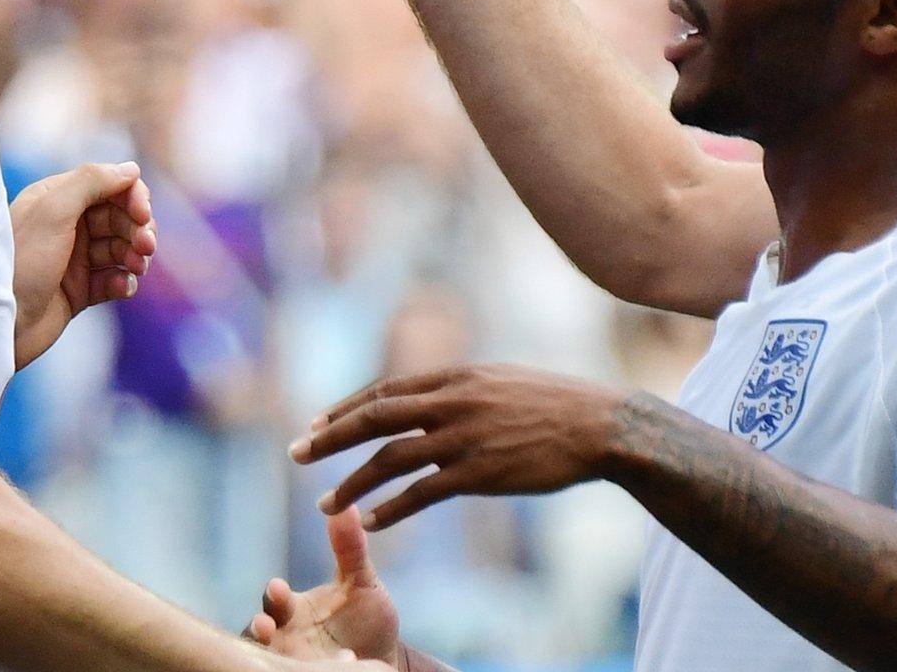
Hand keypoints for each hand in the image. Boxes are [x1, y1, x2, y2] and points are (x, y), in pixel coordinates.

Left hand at [9, 161, 153, 367]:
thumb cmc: (19, 263)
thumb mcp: (52, 212)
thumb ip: (91, 182)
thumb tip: (132, 169)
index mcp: (57, 199)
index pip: (108, 186)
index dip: (132, 197)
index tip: (143, 214)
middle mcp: (67, 225)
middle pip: (120, 217)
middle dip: (139, 229)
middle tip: (146, 246)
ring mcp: (74, 259)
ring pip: (122, 248)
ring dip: (136, 255)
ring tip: (138, 267)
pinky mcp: (80, 290)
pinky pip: (114, 280)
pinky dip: (124, 282)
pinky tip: (122, 287)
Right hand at [247, 508, 400, 665]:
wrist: (386, 658)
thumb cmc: (366, 618)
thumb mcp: (361, 582)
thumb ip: (350, 548)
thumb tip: (344, 505)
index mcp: (294, 609)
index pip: (274, 600)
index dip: (273, 595)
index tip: (278, 588)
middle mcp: (286, 636)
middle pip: (258, 633)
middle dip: (259, 629)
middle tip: (265, 626)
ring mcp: (293, 659)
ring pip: (270, 658)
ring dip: (277, 657)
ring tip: (295, 660)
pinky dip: (314, 669)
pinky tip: (343, 663)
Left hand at [289, 364, 631, 527]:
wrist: (600, 424)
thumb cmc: (557, 404)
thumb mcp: (502, 380)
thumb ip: (463, 388)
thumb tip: (436, 396)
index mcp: (457, 375)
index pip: (385, 390)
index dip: (346, 407)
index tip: (318, 423)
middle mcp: (454, 401)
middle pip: (375, 417)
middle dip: (330, 437)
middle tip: (296, 452)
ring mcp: (465, 437)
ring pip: (390, 458)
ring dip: (351, 482)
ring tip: (325, 503)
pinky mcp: (480, 473)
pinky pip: (422, 493)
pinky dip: (392, 509)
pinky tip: (371, 521)